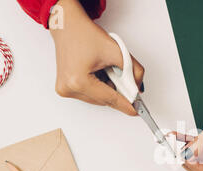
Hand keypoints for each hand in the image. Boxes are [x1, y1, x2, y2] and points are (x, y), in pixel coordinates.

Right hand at [50, 0, 143, 114]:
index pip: (110, 98)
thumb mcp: (117, 51)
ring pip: (98, 99)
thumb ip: (134, 71)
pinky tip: (98, 72)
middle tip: (125, 79)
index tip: (136, 111)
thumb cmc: (86, 35)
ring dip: (108, 89)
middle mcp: (68, 88)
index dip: (126, 104)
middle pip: (104, 101)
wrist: (67, 25)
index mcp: (78, 80)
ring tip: (106, 69)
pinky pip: (90, 95)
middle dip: (118, 92)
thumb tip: (138, 88)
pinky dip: (99, 87)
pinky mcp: (64, 88)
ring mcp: (64, 90)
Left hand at [175, 79, 202, 170]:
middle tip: (174, 151)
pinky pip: (196, 148)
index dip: (196, 168)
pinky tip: (175, 136)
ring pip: (196, 159)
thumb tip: (189, 154)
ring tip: (171, 142)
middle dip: (187, 159)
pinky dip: (186, 142)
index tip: (184, 159)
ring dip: (183, 150)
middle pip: (202, 169)